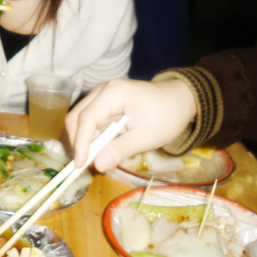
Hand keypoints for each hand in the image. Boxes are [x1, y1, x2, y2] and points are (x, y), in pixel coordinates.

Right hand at [64, 78, 195, 172]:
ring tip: (96, 160)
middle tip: (86, 165)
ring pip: (81, 120)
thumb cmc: (167, 116)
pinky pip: (91, 122)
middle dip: (78, 142)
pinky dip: (92, 138)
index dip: (81, 143)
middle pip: (77, 117)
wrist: (180, 100)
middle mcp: (102, 91)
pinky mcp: (104, 104)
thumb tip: (98, 165)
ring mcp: (102, 96)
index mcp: (113, 93)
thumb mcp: (147, 136)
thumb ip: (121, 149)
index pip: (87, 118)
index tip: (80, 165)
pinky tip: (102, 151)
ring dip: (84, 141)